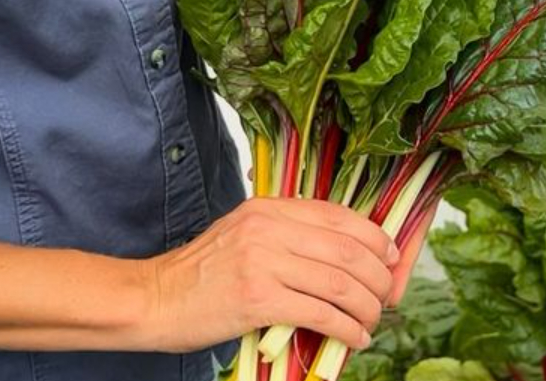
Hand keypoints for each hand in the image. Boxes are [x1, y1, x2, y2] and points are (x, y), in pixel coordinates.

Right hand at [140, 197, 397, 352]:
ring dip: (367, 308)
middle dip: (379, 279)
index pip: (340, 215)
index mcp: (268, 208)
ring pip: (342, 284)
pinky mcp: (258, 299)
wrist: (155, 299)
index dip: (375, 239)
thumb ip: (285, 235)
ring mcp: (263, 262)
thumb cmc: (200, 274)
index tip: (390, 258)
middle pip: (349, 250)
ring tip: (371, 322)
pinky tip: (354, 338)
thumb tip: (340, 255)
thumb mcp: (242, 234)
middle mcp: (268, 228)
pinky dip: (347, 329)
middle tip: (385, 298)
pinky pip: (322, 314)